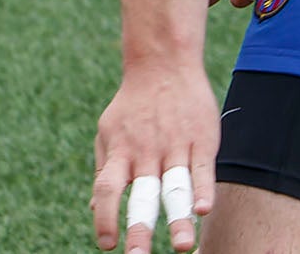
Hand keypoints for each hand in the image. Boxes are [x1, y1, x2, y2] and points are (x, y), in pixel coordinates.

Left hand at [92, 61, 217, 252]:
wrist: (162, 63)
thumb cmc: (133, 105)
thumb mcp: (109, 131)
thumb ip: (104, 169)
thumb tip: (94, 208)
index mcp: (121, 152)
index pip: (106, 188)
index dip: (105, 217)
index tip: (107, 245)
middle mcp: (146, 153)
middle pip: (141, 195)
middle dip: (140, 229)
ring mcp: (174, 147)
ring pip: (175, 188)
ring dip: (178, 219)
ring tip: (180, 247)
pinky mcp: (201, 141)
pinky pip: (202, 169)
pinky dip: (204, 189)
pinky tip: (205, 210)